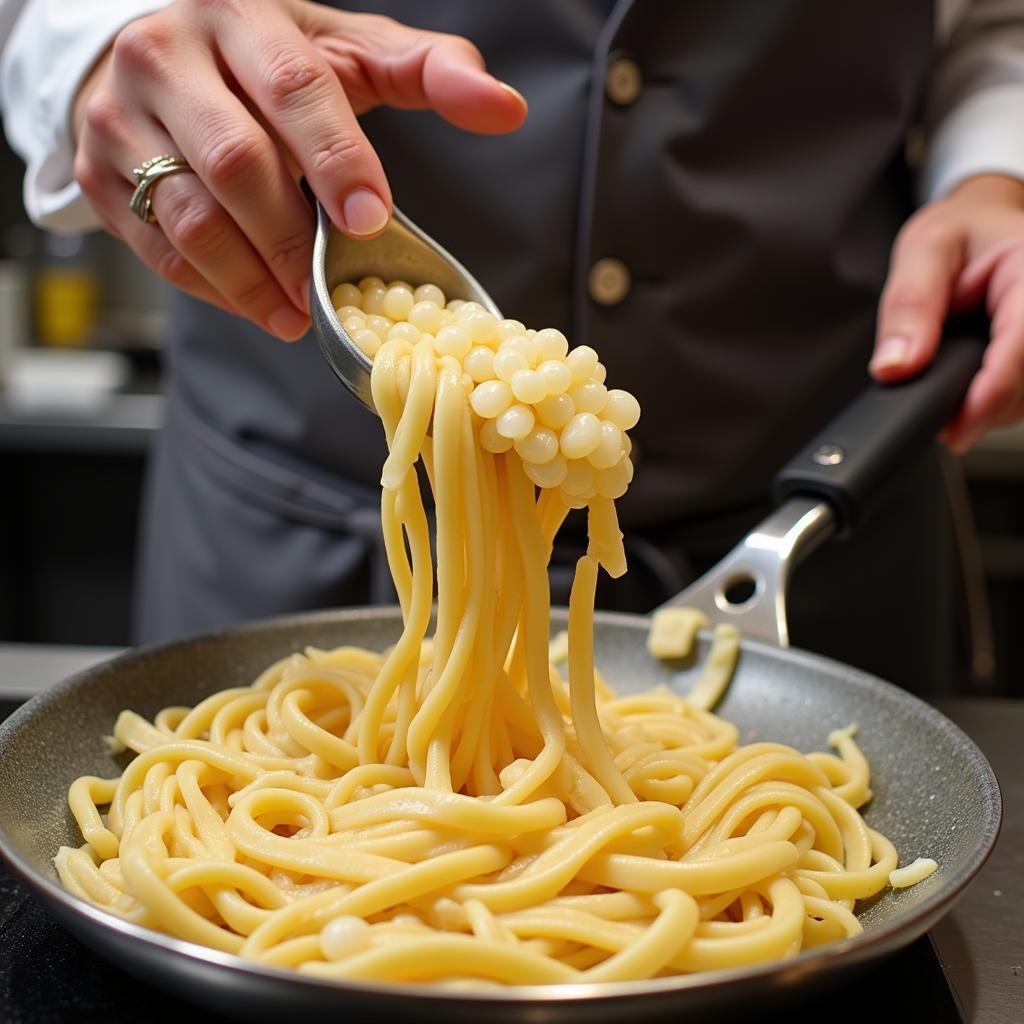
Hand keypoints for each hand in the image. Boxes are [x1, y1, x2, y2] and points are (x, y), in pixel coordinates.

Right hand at [72, 0, 526, 339]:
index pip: (294, 89)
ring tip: (298, 311)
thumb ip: (428, 72)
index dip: (337, 160)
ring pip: (188, 215)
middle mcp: (166, 56)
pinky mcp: (97, 170)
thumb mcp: (347, 50)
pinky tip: (256, 302)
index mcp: (239, 15)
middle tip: (331, 286)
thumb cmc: (267, 60)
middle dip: (293, 239)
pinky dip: (212, 287)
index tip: (371, 220)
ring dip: (252, 279)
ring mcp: (119, 115)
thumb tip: (506, 108)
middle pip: (237, 163)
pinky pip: (155, 247)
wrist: (157, 52)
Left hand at [872, 173, 1023, 452]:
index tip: (955, 428)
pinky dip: (986, 400)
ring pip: (1022, 398)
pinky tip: (963, 385)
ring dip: (980, 407)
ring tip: (944, 385)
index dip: (989, 394)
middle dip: (977, 407)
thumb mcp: (924, 249)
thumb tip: (894, 366)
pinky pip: (1018, 394)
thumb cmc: (961, 231)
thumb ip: (909, 306)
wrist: (982, 226)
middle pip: (1023, 385)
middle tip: (931, 413)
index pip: (1021, 347)